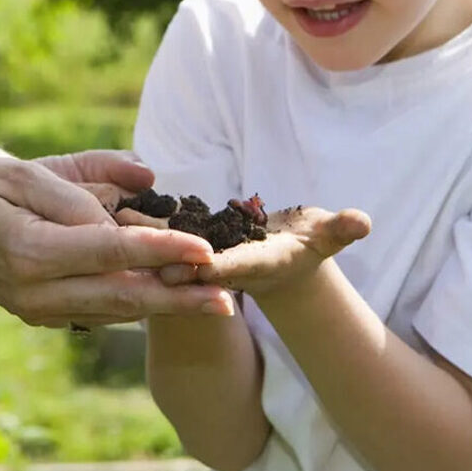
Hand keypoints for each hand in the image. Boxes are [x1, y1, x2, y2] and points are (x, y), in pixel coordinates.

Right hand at [0, 156, 233, 326]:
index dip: (162, 251)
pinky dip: (138, 305)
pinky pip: (99, 312)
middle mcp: (35, 291)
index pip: (110, 252)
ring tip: (214, 299)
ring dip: (166, 306)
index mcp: (28, 251)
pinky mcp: (41, 314)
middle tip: (229, 298)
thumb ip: (83, 181)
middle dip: (180, 298)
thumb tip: (146, 183)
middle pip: (122, 296)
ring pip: (115, 311)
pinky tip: (172, 298)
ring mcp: (37, 309)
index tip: (206, 249)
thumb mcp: (20, 170)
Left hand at [121, 204, 370, 298]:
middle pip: (186, 261)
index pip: (229, 268)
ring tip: (108, 215)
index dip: (208, 265)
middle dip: (159, 254)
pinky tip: (110, 202)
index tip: (187, 264)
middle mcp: (219, 263)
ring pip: (165, 247)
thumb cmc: (311, 242)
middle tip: (126, 242)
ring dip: (138, 235)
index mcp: (251, 265)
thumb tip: (363, 222)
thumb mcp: (327, 236)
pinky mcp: (187, 242)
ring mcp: (200, 255)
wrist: (284, 256)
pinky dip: (138, 220)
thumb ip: (341, 230)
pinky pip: (159, 231)